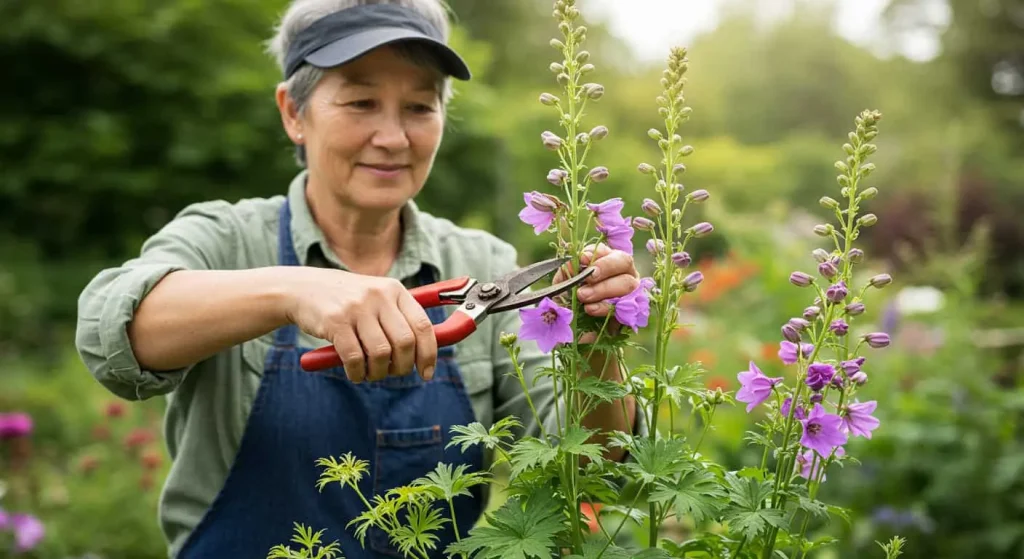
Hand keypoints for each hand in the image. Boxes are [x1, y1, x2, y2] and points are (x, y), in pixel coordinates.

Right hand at [282, 268, 437, 382]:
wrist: (303, 289)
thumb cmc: (347, 301)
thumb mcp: (376, 298)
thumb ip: (399, 319)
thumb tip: (425, 353)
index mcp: (394, 290)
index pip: (423, 326)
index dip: (428, 354)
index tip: (426, 373)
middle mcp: (378, 295)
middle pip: (405, 342)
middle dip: (402, 366)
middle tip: (392, 373)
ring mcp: (356, 307)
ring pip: (381, 353)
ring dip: (378, 372)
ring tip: (371, 373)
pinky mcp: (335, 321)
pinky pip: (354, 358)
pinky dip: (357, 373)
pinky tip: (355, 373)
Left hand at [553, 243, 639, 338]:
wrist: (578, 334)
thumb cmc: (572, 306)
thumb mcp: (563, 289)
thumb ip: (566, 276)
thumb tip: (568, 266)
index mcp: (605, 262)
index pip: (605, 250)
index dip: (595, 253)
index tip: (582, 258)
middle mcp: (623, 273)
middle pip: (623, 261)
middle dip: (605, 267)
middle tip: (588, 278)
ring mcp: (631, 291)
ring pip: (627, 283)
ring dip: (604, 288)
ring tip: (583, 296)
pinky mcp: (631, 311)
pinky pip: (625, 305)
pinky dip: (606, 306)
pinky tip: (591, 309)